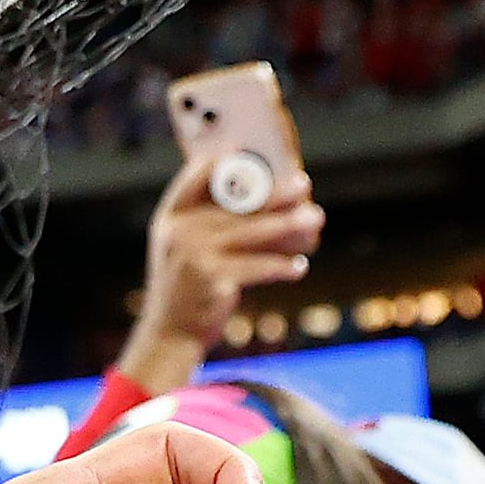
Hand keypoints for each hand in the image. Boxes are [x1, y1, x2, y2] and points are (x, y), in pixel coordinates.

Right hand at [123, 158, 324, 390]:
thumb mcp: (182, 250)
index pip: (193, 180)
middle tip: (303, 184)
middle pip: (237, 204)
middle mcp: (180, 233)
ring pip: (255, 232)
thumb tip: (263, 200)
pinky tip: (299, 266)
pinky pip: (259, 266)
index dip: (216, 161)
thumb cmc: (186, 288)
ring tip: (315, 220)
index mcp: (170, 219)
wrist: (170, 334)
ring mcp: (196, 255)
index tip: (242, 149)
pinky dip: (283, 266)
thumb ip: (205, 223)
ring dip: (291, 225)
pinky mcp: (215, 280)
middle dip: (275, 193)